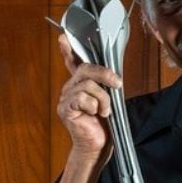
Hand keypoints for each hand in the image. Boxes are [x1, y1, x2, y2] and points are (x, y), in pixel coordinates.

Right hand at [56, 32, 122, 161]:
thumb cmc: (104, 124)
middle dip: (105, 74)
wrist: (98, 145)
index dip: (68, 49)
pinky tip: (96, 115)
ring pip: (88, 85)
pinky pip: (84, 98)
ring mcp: (65, 98)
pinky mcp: (65, 109)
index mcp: (79, 84)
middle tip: (118, 84)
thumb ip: (105, 84)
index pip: (72, 62)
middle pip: (86, 68)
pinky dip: (95, 106)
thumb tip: (112, 75)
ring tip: (105, 111)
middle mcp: (70, 88)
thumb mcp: (108, 98)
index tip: (64, 37)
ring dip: (103, 98)